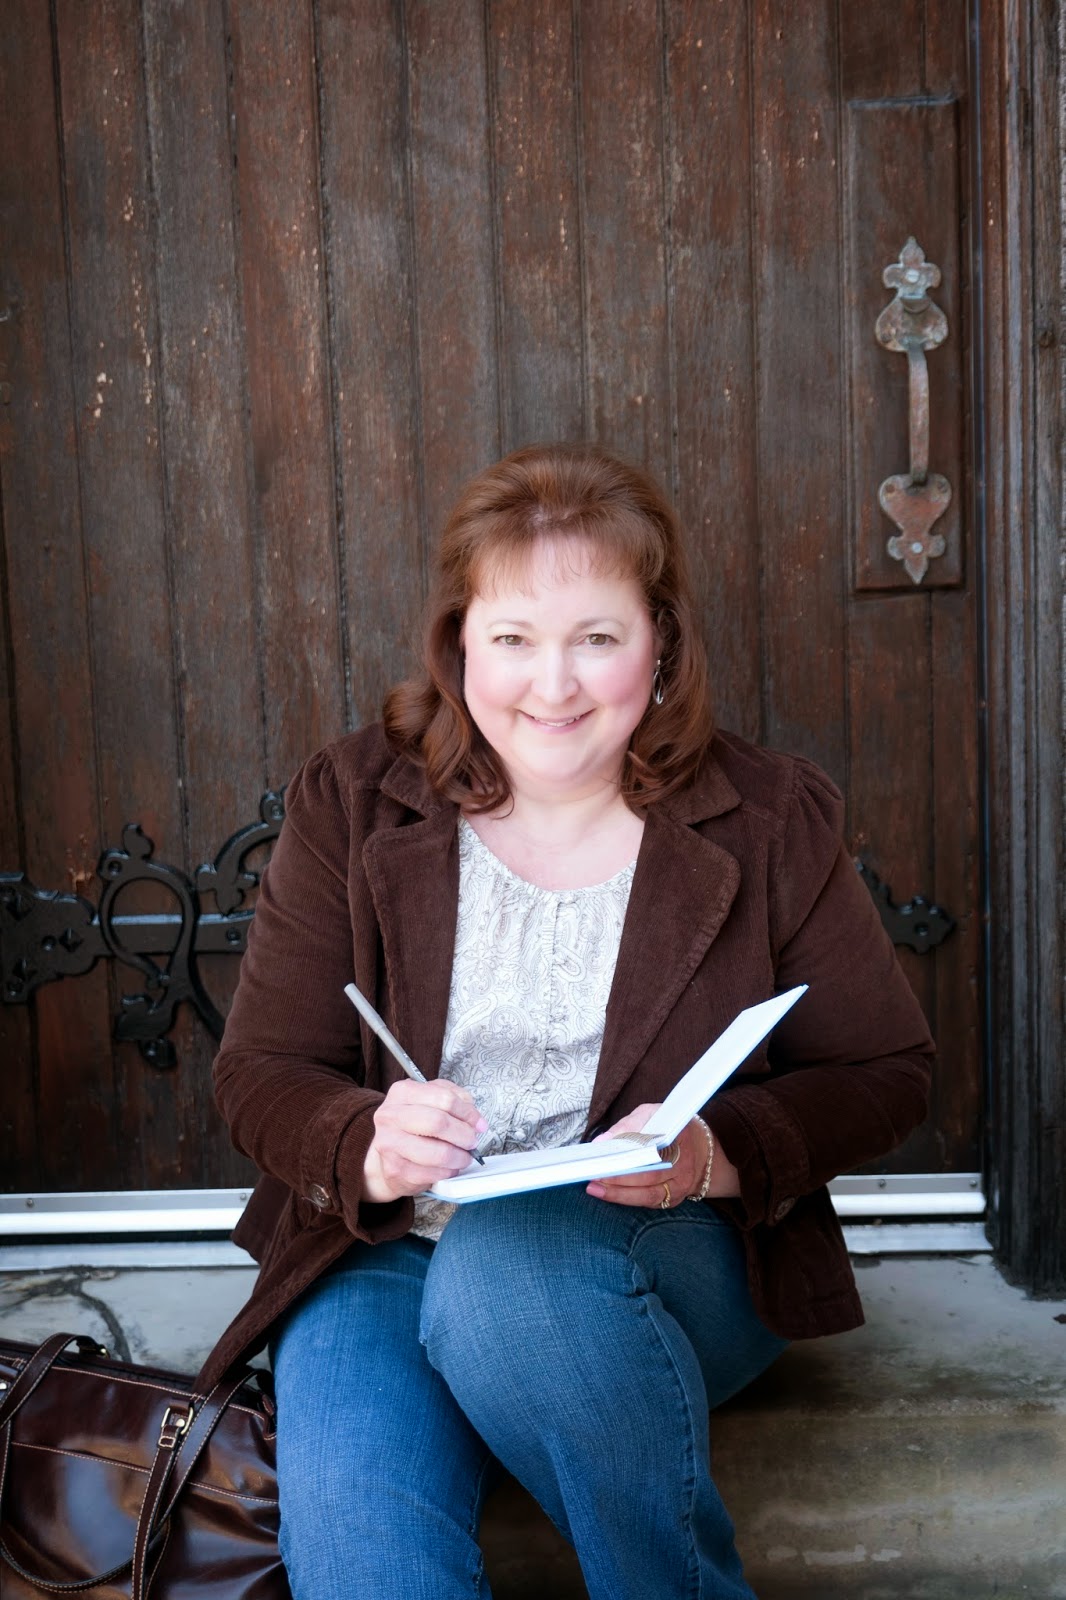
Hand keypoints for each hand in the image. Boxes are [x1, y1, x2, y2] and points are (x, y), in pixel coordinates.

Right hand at [363, 1079, 487, 1202]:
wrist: (384, 1154)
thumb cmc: (412, 1125)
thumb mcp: (429, 1100)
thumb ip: (453, 1099)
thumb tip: (474, 1118)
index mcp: (402, 1092)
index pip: (444, 1098)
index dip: (468, 1112)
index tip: (479, 1123)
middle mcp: (391, 1116)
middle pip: (439, 1122)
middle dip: (464, 1135)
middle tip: (472, 1141)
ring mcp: (390, 1144)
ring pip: (438, 1153)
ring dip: (459, 1157)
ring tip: (464, 1157)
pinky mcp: (395, 1170)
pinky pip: (432, 1173)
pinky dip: (448, 1172)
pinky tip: (449, 1167)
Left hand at [586, 1104, 739, 1208]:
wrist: (700, 1148)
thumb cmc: (670, 1127)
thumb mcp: (653, 1114)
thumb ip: (629, 1124)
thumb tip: (602, 1142)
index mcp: (681, 1136)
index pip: (653, 1145)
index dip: (628, 1151)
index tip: (604, 1152)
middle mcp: (684, 1164)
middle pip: (650, 1175)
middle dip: (619, 1177)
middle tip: (593, 1175)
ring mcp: (681, 1185)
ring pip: (649, 1194)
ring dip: (619, 1194)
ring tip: (595, 1189)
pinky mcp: (674, 1199)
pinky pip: (649, 1202)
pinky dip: (627, 1199)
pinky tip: (609, 1194)